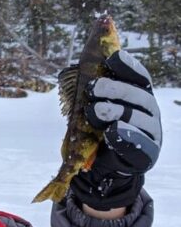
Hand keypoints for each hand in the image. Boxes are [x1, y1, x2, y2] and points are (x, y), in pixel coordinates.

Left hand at [71, 50, 161, 210]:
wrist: (102, 169)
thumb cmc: (97, 132)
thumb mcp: (92, 111)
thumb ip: (91, 94)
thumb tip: (76, 71)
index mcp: (138, 96)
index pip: (138, 77)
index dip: (126, 66)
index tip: (112, 57)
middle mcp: (148, 111)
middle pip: (138, 96)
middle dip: (115, 89)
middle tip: (93, 88)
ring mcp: (151, 132)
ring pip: (139, 118)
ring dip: (117, 112)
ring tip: (97, 111)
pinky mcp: (148, 154)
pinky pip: (140, 145)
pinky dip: (126, 137)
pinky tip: (113, 131)